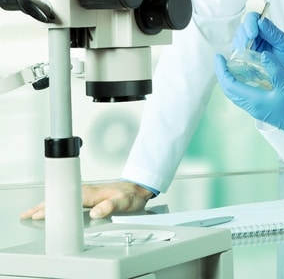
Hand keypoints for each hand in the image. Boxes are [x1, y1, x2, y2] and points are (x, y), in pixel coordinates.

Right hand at [19, 181, 153, 219]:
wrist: (139, 187)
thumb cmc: (131, 195)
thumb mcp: (123, 202)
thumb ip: (109, 207)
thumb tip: (95, 213)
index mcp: (91, 193)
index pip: (65, 201)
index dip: (51, 208)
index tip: (38, 214)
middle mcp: (86, 191)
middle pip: (59, 198)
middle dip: (42, 206)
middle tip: (26, 214)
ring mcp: (87, 192)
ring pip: (62, 197)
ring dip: (46, 203)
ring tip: (32, 211)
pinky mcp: (89, 194)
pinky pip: (67, 197)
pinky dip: (56, 201)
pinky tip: (52, 206)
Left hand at [215, 51, 283, 150]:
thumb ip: (275, 69)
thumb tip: (263, 54)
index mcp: (254, 100)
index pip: (230, 84)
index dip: (222, 70)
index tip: (219, 57)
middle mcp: (252, 106)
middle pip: (229, 90)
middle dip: (223, 75)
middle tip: (223, 61)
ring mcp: (257, 109)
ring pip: (236, 94)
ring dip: (231, 80)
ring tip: (233, 66)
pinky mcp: (263, 109)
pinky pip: (245, 96)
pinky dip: (241, 85)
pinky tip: (249, 77)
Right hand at [233, 12, 283, 88]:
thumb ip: (273, 32)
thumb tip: (261, 21)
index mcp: (265, 29)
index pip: (252, 18)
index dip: (250, 23)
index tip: (253, 33)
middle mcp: (254, 37)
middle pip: (242, 29)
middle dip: (244, 36)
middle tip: (248, 44)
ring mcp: (247, 48)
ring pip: (237, 41)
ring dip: (240, 46)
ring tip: (248, 54)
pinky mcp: (242, 60)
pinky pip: (235, 55)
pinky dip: (237, 56)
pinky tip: (244, 61)